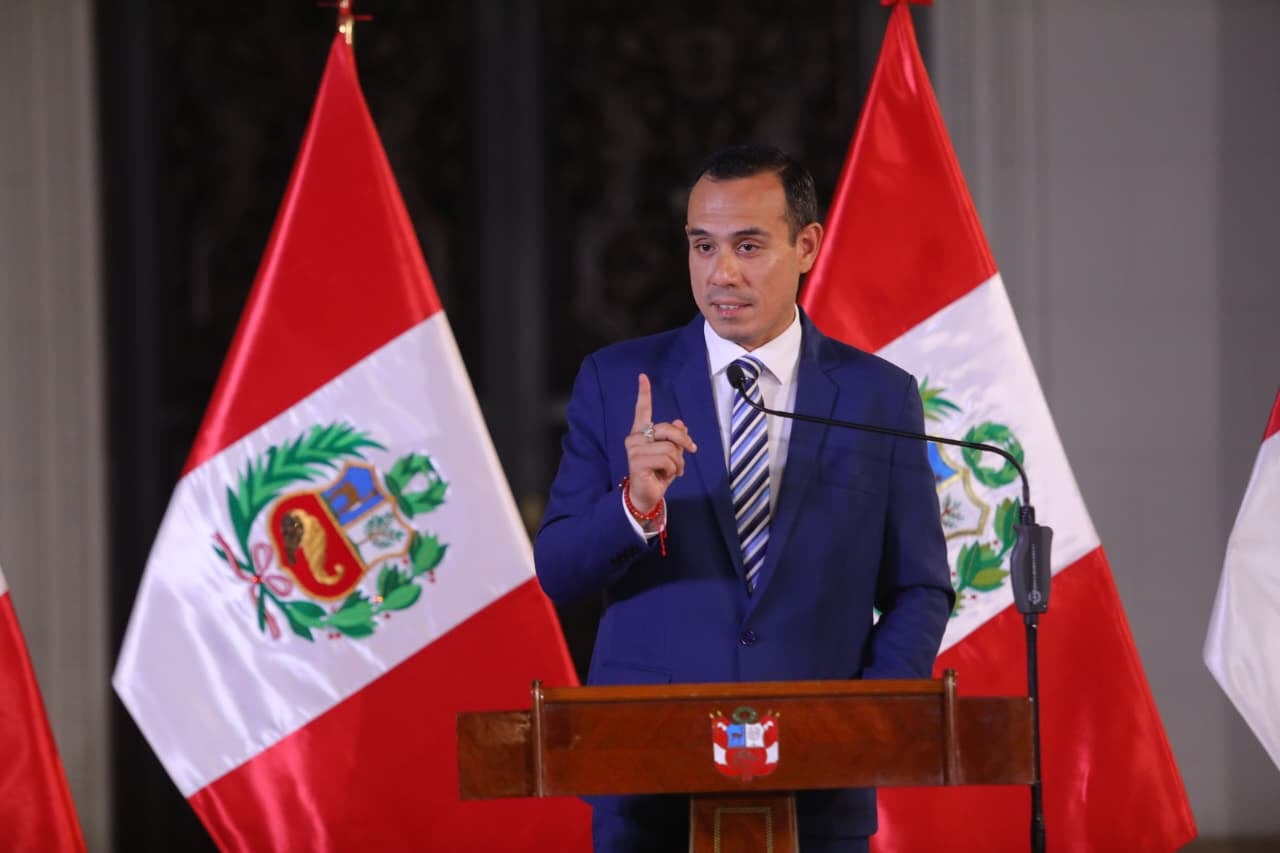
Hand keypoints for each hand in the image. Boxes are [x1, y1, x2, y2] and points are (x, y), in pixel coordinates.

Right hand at [624, 373, 696, 513]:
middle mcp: (635, 438)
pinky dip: (673, 470)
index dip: (643, 393)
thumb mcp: (671, 455)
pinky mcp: (637, 461)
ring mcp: (634, 449)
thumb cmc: (658, 475)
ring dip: (678, 462)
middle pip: (668, 429)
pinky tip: (666, 476)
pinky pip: (666, 460)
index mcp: (641, 433)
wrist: (647, 496)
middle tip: (692, 451)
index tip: (643, 376)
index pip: (642, 410)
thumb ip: (675, 439)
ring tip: (674, 471)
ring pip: (670, 448)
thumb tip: (681, 423)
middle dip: (684, 441)